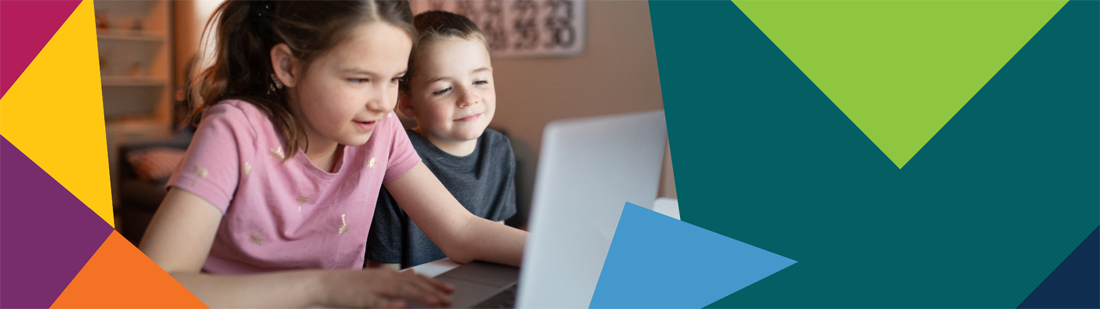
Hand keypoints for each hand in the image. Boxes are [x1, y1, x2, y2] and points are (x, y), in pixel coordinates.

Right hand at [320, 268, 453, 307]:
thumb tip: (412, 274)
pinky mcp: (362, 299)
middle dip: (433, 291)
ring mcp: (374, 288)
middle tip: (449, 299)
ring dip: (419, 296)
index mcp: (388, 275)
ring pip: (401, 292)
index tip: (449, 290)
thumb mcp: (375, 279)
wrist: (323, 283)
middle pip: (413, 285)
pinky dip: (391, 305)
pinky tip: (402, 307)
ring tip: (435, 302)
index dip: (434, 284)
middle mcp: (384, 279)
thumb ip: (395, 279)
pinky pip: (379, 303)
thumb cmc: (349, 284)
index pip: (416, 279)